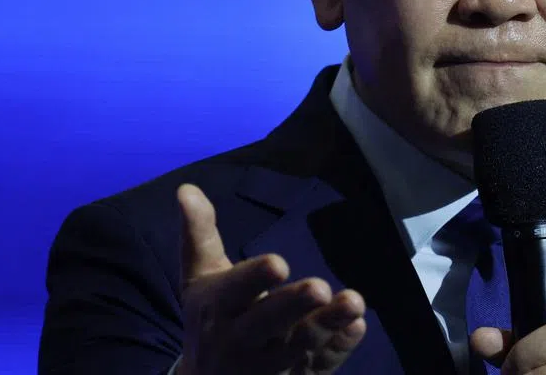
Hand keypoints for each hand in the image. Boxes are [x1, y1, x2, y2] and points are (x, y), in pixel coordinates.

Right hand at [175, 183, 366, 374]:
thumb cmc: (212, 317)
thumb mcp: (200, 279)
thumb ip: (199, 235)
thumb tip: (187, 189)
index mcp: (217, 308)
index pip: (234, 291)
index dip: (254, 279)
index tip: (279, 262)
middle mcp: (240, 339)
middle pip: (267, 323)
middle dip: (292, 306)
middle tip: (320, 287)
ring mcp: (269, 364)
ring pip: (298, 346)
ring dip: (327, 325)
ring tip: (355, 303)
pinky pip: (320, 366)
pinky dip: (338, 349)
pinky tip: (358, 328)